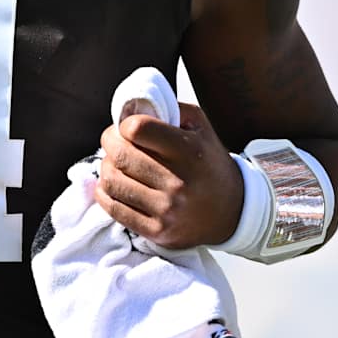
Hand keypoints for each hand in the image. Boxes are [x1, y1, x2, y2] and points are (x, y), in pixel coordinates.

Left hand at [95, 103, 244, 249]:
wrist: (232, 211)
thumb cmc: (209, 162)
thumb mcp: (200, 127)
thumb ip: (169, 109)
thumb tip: (130, 107)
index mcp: (190, 151)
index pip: (137, 128)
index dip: (124, 124)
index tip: (127, 127)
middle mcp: (179, 182)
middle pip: (120, 154)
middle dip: (109, 142)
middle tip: (113, 141)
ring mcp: (167, 210)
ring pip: (112, 181)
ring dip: (107, 167)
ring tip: (115, 164)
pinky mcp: (158, 231)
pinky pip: (114, 208)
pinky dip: (105, 193)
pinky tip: (114, 185)